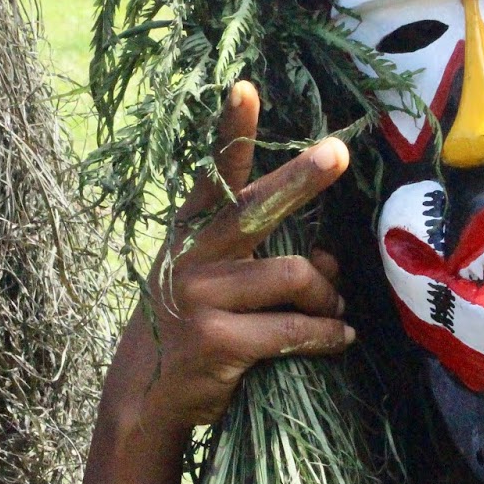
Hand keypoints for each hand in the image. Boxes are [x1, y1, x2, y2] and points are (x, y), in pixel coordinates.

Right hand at [106, 81, 353, 441]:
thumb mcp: (215, 282)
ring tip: (334, 311)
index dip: (231, 130)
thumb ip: (266, 261)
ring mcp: (201, 296)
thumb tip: (331, 258)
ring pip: (293, 276)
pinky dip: (326, 334)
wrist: (145, 395)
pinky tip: (338, 338)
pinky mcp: (217, 340)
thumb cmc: (192, 326)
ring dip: (327, 297)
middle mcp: (192, 255)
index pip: (213, 172)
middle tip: (336, 153)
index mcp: (192, 231)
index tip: (245, 87)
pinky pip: (295, 329)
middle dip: (300, 178)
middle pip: (257, 207)